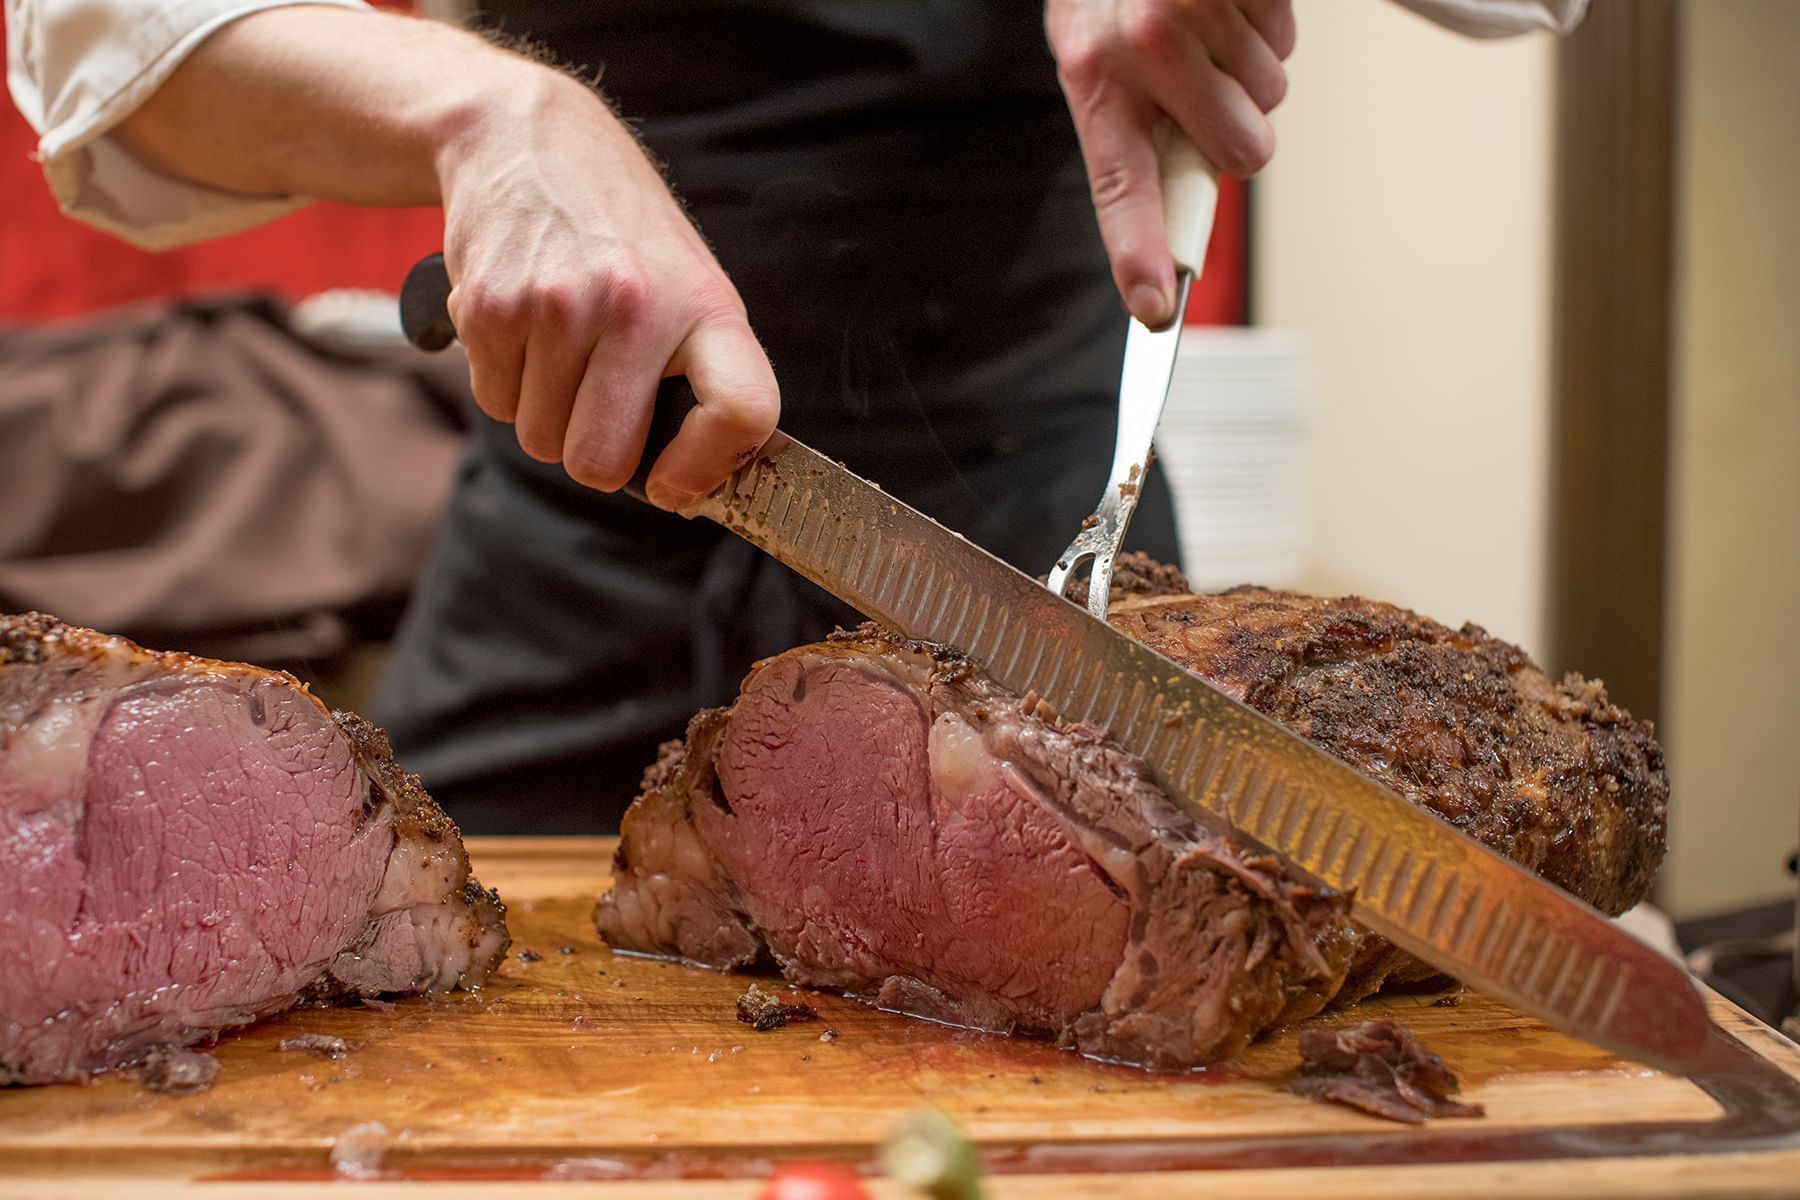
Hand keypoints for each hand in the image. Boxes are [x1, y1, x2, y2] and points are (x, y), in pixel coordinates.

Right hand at [439, 71, 778, 509]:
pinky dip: (504, 381)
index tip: (671, 483)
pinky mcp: (489, 306)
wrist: (529, 141)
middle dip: (592, 453)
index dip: (705, 469)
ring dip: (543, 413)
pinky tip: (523, 327)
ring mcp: (557, 306)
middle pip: (600, 461)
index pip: (740, 411)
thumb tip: (688, 487)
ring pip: (539, 440)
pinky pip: (493, 402)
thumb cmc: (622, 236)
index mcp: (705, 307)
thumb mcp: (688, 286)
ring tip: (559, 348)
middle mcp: (635, 306)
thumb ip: (701, 379)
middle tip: (595, 406)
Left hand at [1045, 0, 1295, 326]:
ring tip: (1209, 25)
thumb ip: (1135, 127)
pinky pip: (1285, 39)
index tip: (1155, 309)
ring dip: (1250, 67)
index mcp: (1092, 74)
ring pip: (1271, 93)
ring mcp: (1196, 9)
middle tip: (1208, 90)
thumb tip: (1175, 214)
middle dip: (1239, 130)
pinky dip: (1266, 23)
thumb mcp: (1096, 50)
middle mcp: (1141, 45)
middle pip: (1242, 150)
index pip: (1117, 184)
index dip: (1137, 251)